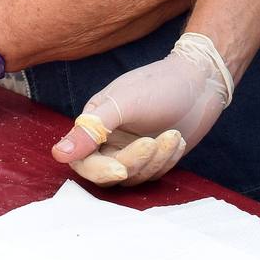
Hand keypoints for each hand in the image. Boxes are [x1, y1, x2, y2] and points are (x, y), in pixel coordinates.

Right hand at [50, 33, 232, 187]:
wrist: (201, 81)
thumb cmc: (160, 84)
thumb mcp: (123, 104)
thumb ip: (91, 130)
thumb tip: (57, 154)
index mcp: (95, 121)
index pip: (83, 160)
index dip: (100, 170)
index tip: (121, 169)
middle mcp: (109, 138)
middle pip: (108, 173)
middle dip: (134, 162)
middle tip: (153, 142)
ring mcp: (131, 149)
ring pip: (133, 177)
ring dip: (155, 160)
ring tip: (173, 136)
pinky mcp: (152, 158)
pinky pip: (152, 175)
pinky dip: (166, 161)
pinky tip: (177, 140)